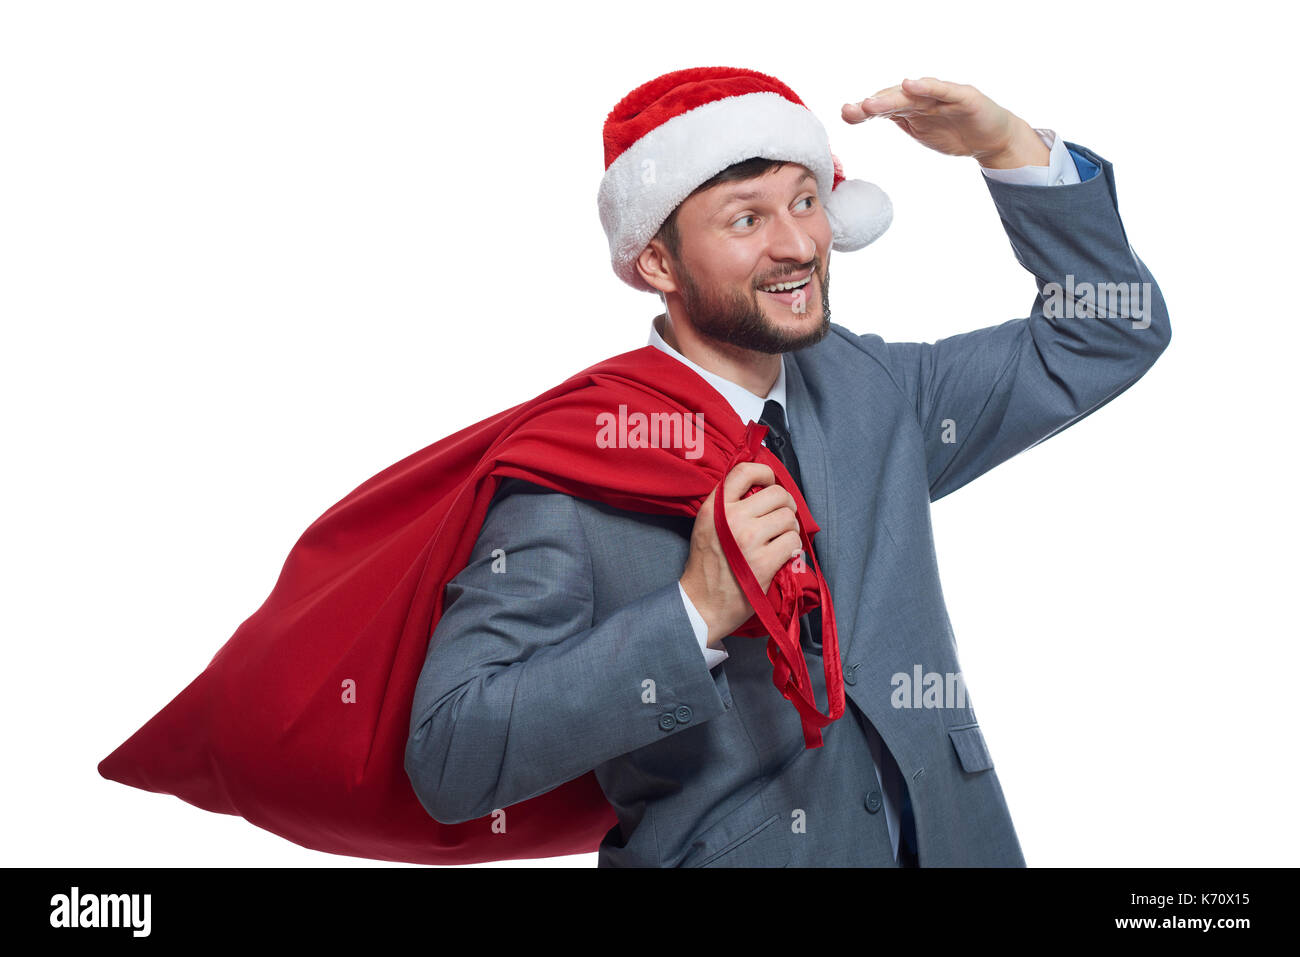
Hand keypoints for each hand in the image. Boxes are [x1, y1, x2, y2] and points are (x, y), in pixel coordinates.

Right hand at [680, 462, 802, 647]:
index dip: (765, 472)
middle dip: (786, 505)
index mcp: (715, 508)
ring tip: (779, 540)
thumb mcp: (707, 526)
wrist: (702, 604)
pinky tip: (781, 555)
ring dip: (790, 529)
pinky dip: (792, 548)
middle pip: (777, 494)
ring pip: (789, 517)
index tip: (770, 482)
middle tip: (781, 518)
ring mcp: (749, 539)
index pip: (744, 471)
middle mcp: (731, 518)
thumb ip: (728, 504)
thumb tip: (761, 487)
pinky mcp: (764, 561)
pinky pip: (793, 541)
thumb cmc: (708, 565)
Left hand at [841, 77, 1048, 168]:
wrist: (992, 139)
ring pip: (914, 96)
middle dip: (872, 105)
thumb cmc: (955, 133)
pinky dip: (927, 87)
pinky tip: (911, 85)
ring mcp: (943, 96)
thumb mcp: (922, 132)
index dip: (864, 111)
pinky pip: (943, 91)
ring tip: (871, 103)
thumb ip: (900, 121)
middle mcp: (924, 98)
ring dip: (891, 98)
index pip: (884, 107)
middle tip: (851, 110)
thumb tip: (867, 115)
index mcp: (912, 108)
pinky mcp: (963, 97)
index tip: (846, 114)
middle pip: (894, 99)